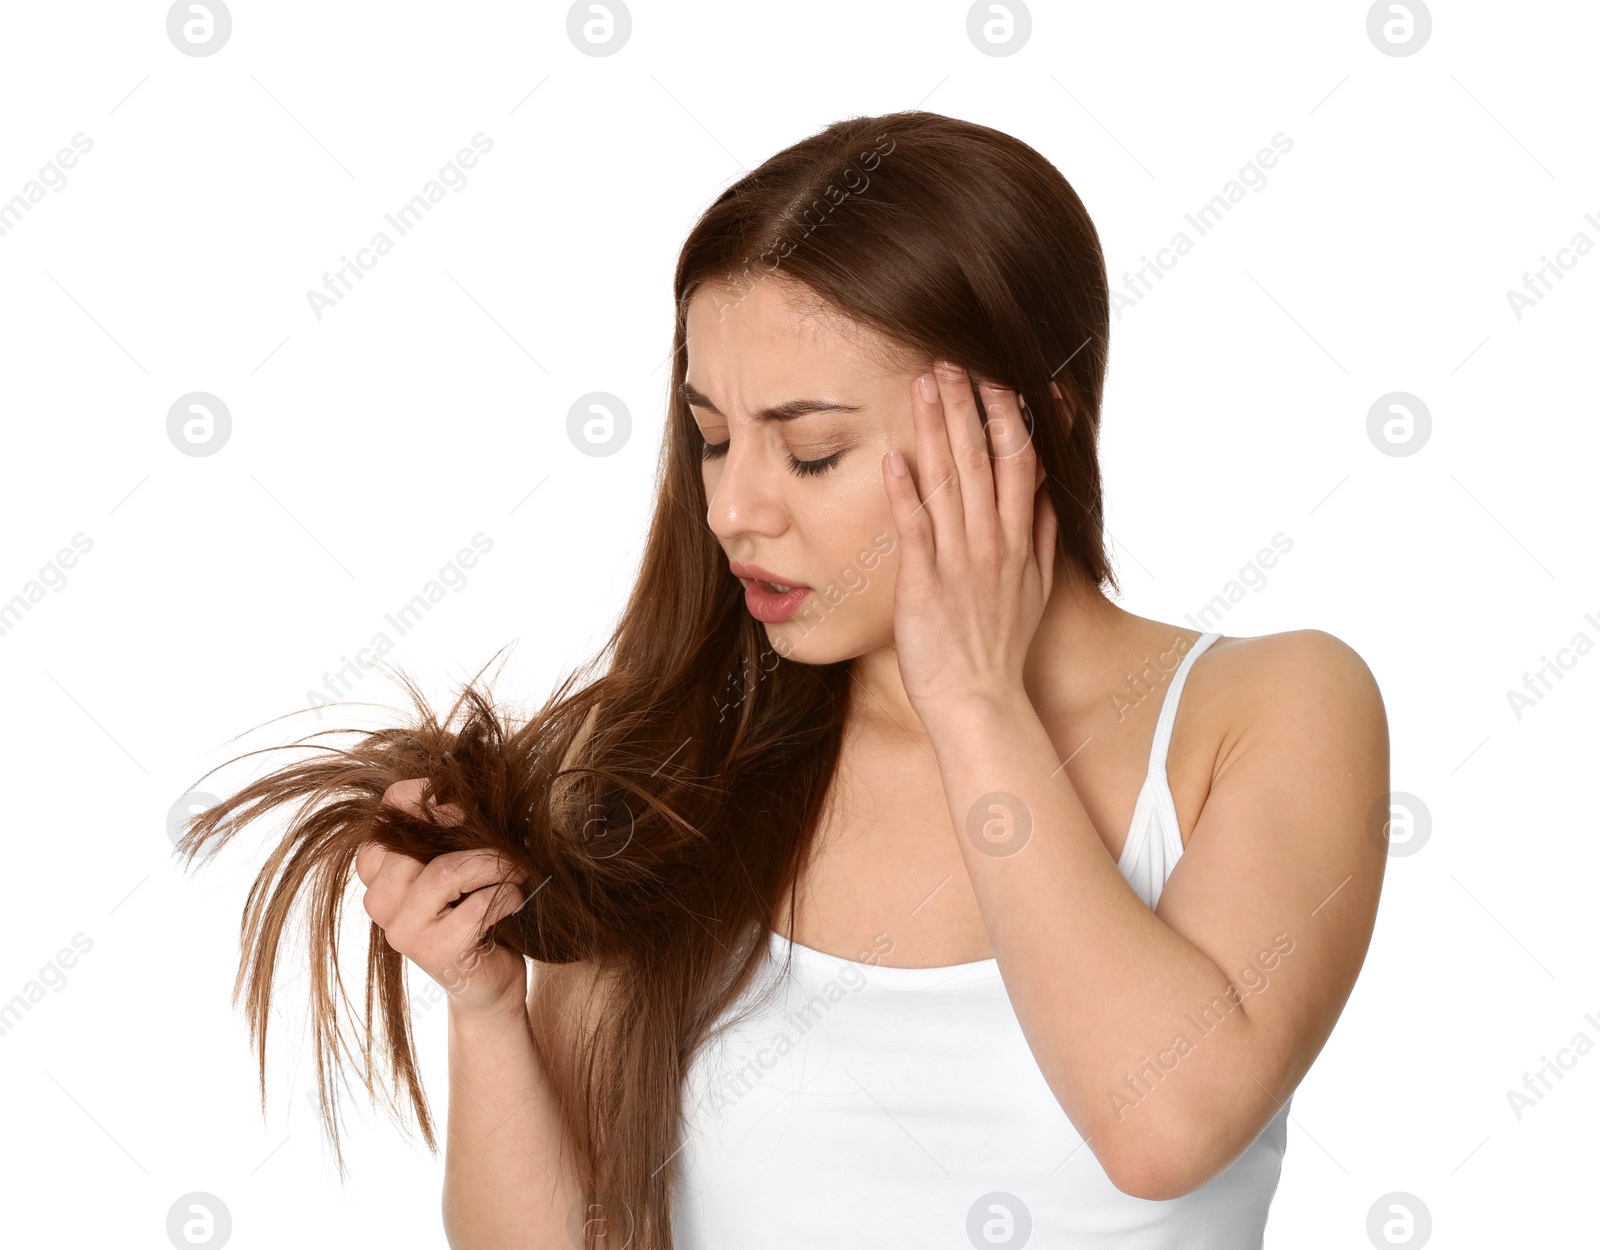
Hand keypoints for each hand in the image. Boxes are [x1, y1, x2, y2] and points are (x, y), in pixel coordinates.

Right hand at [355, 779, 531, 1017]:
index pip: (388, 810)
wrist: (489, 979)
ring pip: (443, 872)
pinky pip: (473, 908)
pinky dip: (504, 896)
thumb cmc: (477, 910)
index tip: (466, 800)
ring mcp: (402, 929)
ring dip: (493, 864)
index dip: (427, 793)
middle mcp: (381, 900)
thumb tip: (470, 790)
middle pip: (415, 842)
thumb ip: (453, 830)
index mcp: (380, 870)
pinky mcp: (432, 953)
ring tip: (517, 870)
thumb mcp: (461, 862)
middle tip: (506, 843)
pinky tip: (514, 900)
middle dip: (471, 834)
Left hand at [881, 360, 1057, 718]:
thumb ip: (1044, 539)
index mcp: (1019, 541)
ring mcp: (959, 563)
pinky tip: (893, 458)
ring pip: (949, 484)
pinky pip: (914, 531)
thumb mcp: (1037, 591)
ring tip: (922, 386)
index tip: (996, 377)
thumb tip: (1049, 498)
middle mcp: (992, 544)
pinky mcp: (924, 585)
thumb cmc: (999, 648)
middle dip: (966, 408)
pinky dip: (904, 493)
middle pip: (984, 461)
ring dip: (935, 432)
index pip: (1021, 465)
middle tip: (950, 361)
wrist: (977, 700)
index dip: (1009, 418)